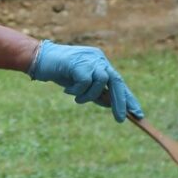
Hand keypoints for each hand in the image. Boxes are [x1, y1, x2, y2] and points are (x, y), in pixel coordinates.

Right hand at [26, 40, 142, 121]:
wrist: (40, 59)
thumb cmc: (60, 72)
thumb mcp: (81, 85)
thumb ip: (95, 93)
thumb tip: (110, 105)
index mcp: (101, 63)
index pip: (119, 82)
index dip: (129, 98)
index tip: (137, 114)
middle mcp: (99, 59)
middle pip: (117, 81)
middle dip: (120, 102)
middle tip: (121, 119)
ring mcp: (90, 59)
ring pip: (101, 82)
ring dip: (90, 95)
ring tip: (77, 99)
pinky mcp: (80, 62)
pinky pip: (86, 82)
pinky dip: (78, 91)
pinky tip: (68, 91)